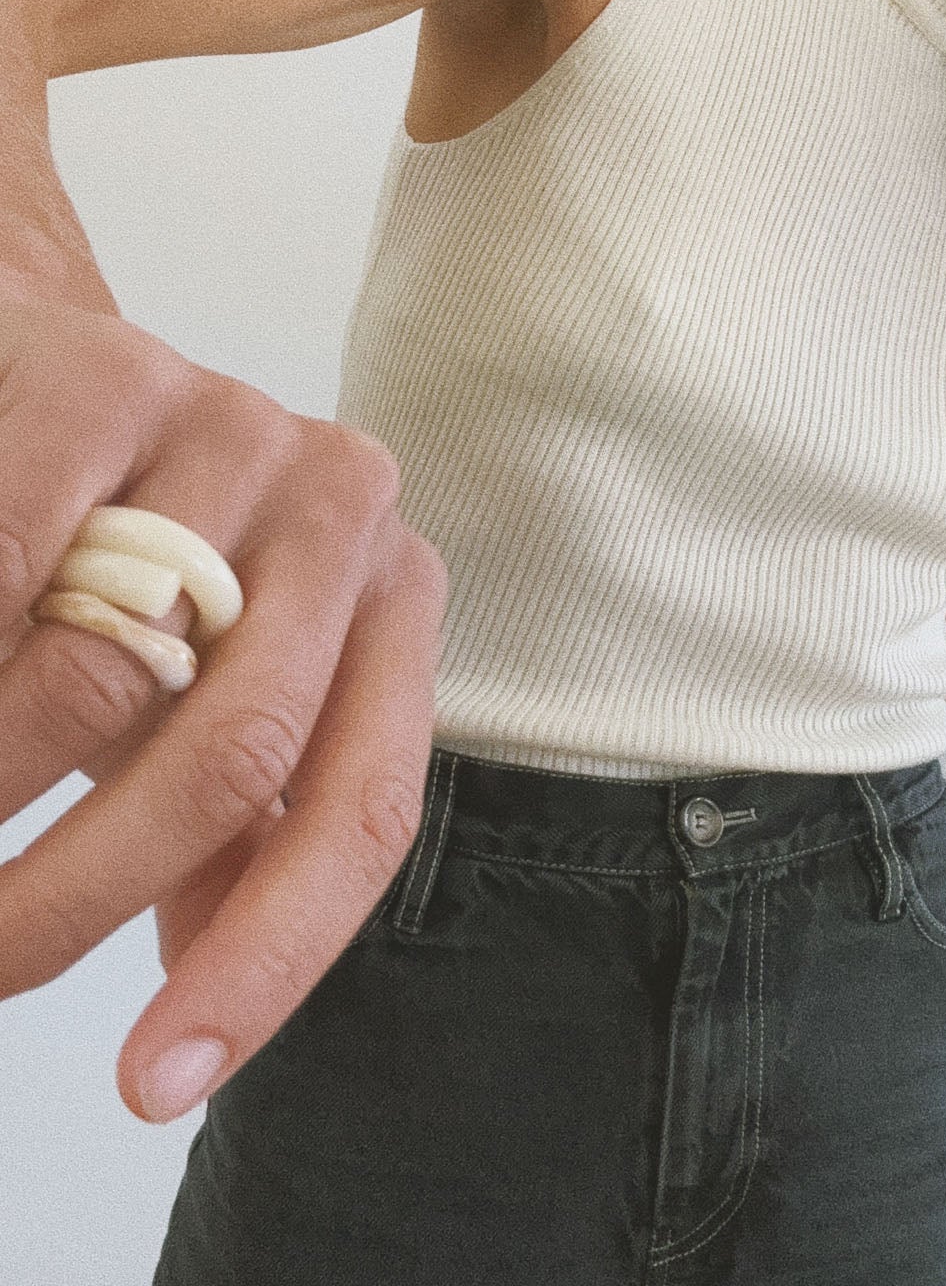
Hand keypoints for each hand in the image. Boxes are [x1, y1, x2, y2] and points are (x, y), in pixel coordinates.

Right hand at [0, 278, 448, 1122]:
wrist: (49, 376)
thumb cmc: (137, 572)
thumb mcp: (207, 700)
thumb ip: (231, 834)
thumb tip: (199, 1021)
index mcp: (392, 603)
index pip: (364, 809)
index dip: (269, 961)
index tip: (156, 1086)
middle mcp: (345, 508)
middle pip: (237, 756)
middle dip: (80, 901)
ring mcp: (231, 428)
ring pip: (108, 676)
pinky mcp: (107, 376)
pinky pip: (11, 567)